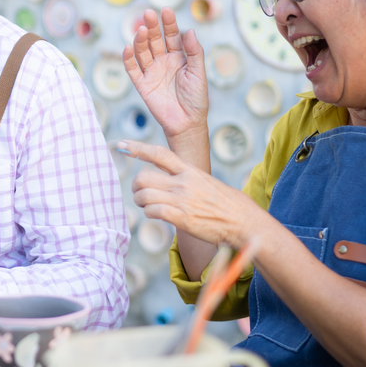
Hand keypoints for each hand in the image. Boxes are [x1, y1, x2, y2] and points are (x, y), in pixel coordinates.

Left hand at [121, 140, 262, 249]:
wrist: (244, 221)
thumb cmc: (228, 204)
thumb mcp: (207, 182)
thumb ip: (188, 178)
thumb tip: (174, 177)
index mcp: (190, 170)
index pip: (159, 154)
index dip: (138, 148)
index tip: (121, 145)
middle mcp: (184, 182)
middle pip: (143, 177)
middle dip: (136, 186)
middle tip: (140, 193)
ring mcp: (182, 200)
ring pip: (144, 195)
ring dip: (141, 202)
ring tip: (148, 206)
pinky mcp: (182, 218)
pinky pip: (153, 211)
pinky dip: (150, 214)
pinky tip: (157, 215)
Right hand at [122, 8, 208, 148]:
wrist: (188, 123)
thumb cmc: (196, 99)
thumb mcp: (199, 73)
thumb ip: (194, 52)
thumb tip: (190, 31)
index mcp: (179, 56)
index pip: (172, 35)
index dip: (169, 23)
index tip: (166, 10)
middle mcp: (163, 61)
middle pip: (155, 40)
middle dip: (152, 26)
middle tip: (148, 13)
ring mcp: (152, 72)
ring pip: (142, 51)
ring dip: (140, 40)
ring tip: (142, 30)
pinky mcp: (142, 84)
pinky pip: (132, 69)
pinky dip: (128, 59)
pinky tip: (128, 47)